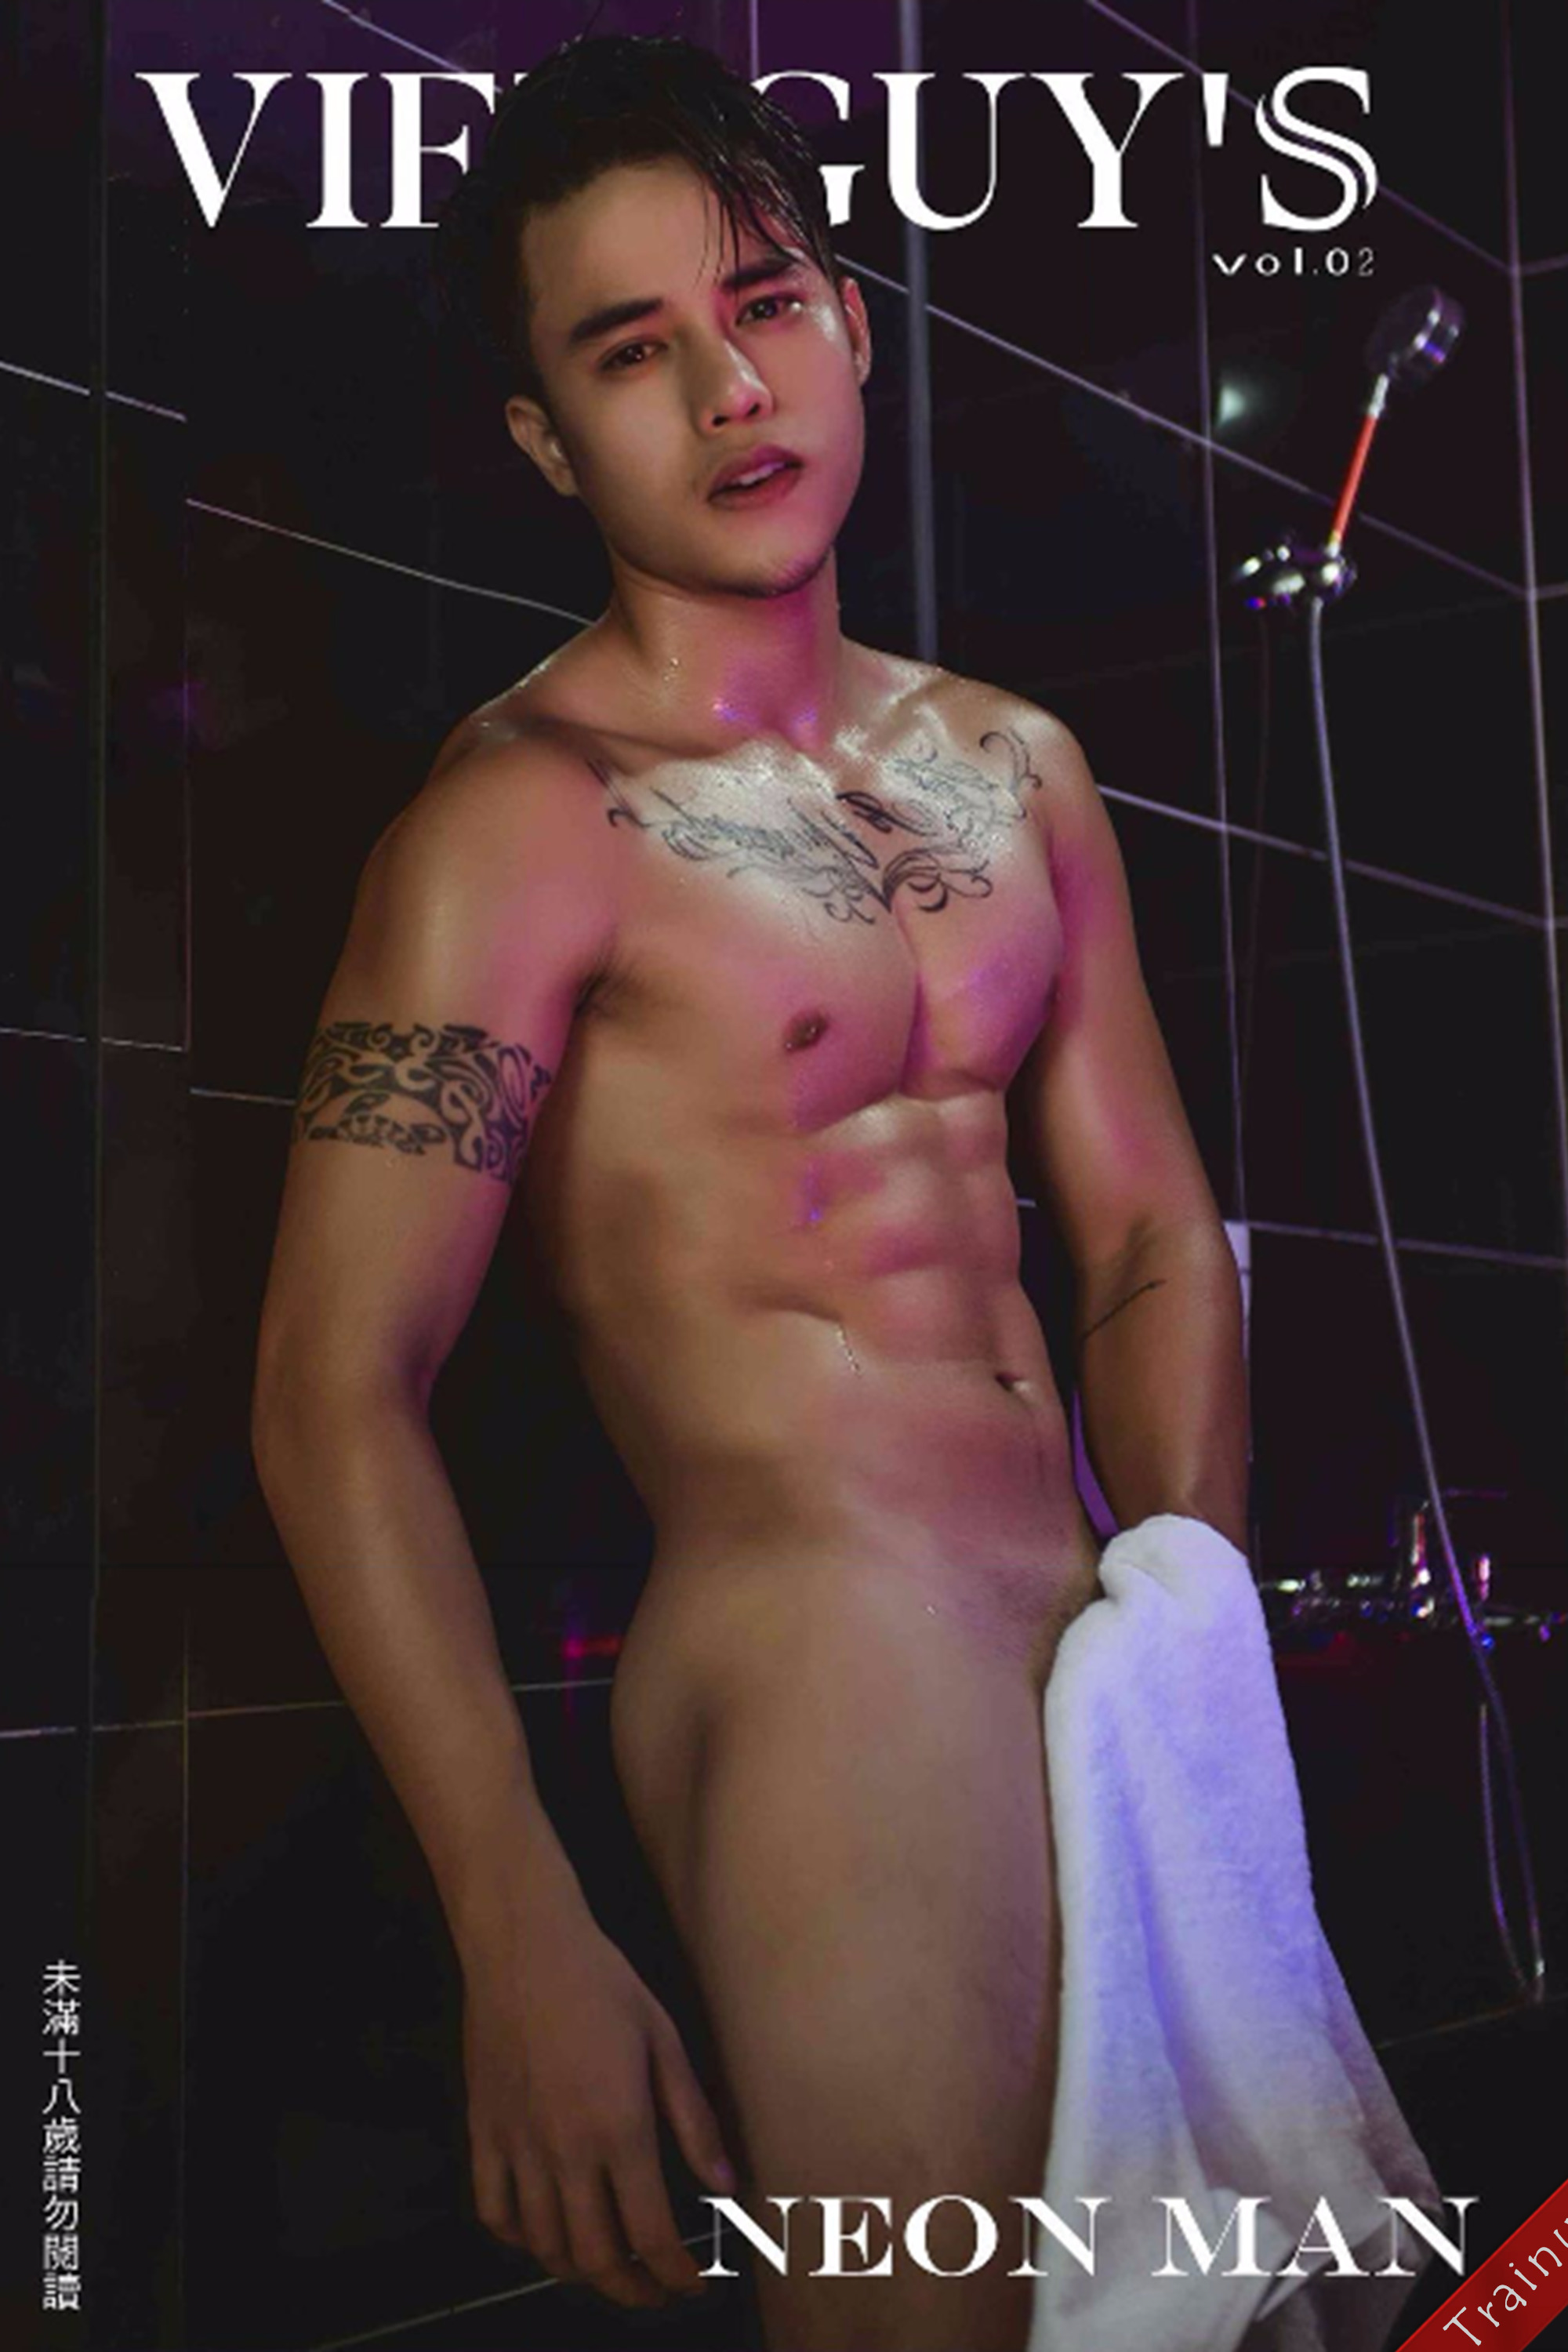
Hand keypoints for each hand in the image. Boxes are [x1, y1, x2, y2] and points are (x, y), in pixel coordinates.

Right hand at [461, 1905, 736, 2310]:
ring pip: (545, 2246)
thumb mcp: (664, 2040)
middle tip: (657, 2292)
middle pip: (596, 2257)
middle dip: (632, 2291)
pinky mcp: (482, 2133)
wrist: (523, 1943)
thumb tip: (725, 2186)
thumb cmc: (602, 1982)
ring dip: (580, 2272)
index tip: (695, 2286)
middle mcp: (564, 2151)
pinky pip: (494, 2211)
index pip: (650, 2233)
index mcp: (618, 2128)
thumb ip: (694, 2119)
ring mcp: (516, 2146)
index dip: (676, 2276)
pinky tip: (544, 2232)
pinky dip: (521, 2238)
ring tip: (609, 2267)